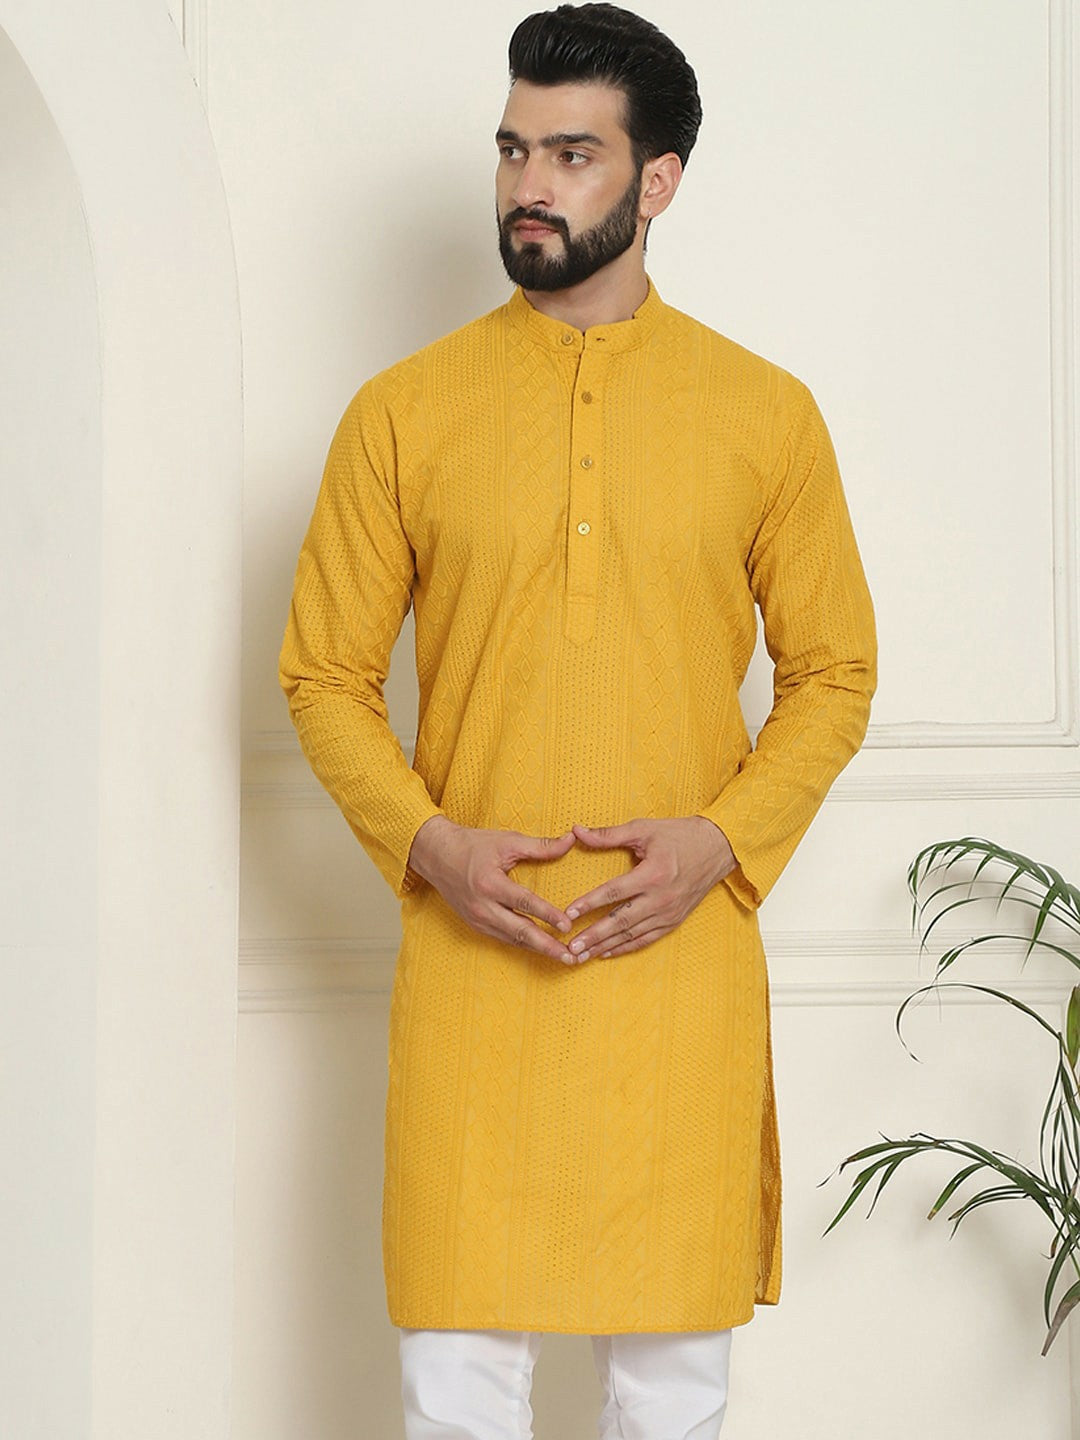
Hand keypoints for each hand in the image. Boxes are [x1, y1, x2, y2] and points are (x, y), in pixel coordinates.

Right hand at [406, 815, 576, 961]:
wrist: (437, 855)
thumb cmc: (473, 845)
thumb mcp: (507, 841)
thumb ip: (541, 846)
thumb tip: (570, 841)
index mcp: (490, 883)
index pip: (524, 903)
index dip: (547, 914)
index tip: (567, 926)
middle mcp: (482, 906)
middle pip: (519, 931)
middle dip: (546, 945)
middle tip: (569, 956)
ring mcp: (477, 918)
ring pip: (512, 939)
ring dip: (538, 949)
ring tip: (561, 957)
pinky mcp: (475, 924)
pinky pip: (503, 938)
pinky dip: (523, 944)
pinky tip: (540, 948)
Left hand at [561, 816, 736, 963]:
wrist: (717, 848)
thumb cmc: (679, 835)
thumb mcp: (644, 829)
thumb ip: (609, 834)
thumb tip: (577, 831)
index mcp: (652, 874)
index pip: (614, 892)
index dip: (589, 903)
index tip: (568, 914)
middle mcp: (661, 898)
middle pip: (620, 921)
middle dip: (593, 936)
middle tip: (571, 947)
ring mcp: (668, 913)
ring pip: (631, 935)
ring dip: (604, 947)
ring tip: (581, 956)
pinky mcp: (674, 921)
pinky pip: (646, 939)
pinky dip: (625, 948)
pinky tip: (606, 953)